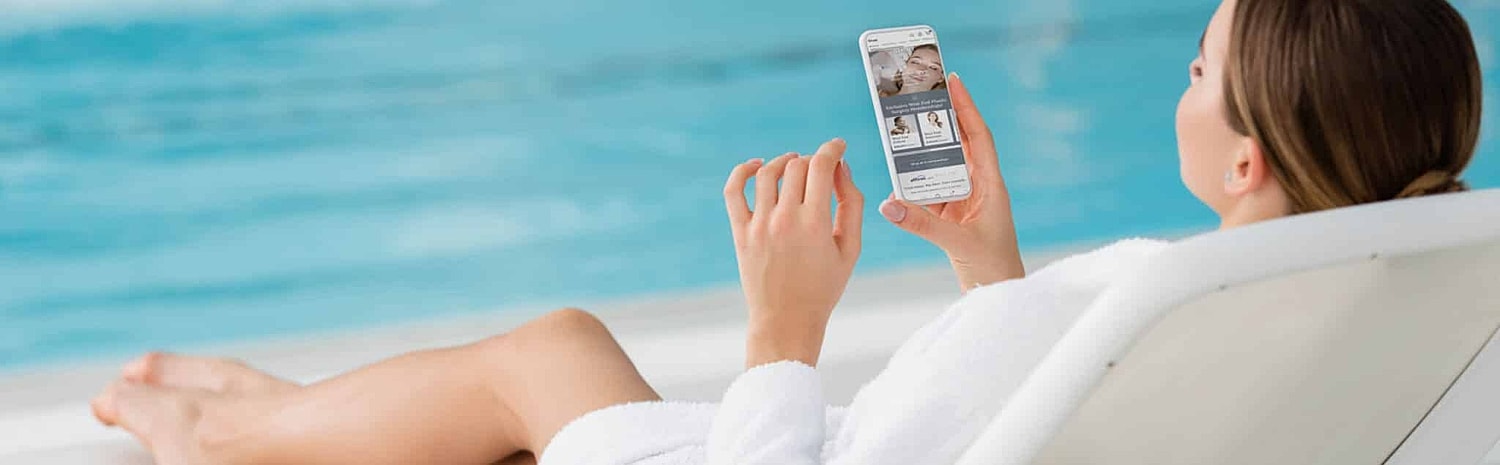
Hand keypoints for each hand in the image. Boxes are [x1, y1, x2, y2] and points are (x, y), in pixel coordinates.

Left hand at [723, 139, 863, 367]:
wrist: (787, 320)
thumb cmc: (823, 287)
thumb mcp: (850, 249)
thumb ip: (852, 205)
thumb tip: (842, 169)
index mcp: (815, 223)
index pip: (822, 166)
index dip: (832, 149)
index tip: (838, 147)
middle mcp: (785, 220)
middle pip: (797, 167)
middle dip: (812, 160)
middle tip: (819, 170)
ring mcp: (759, 225)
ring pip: (768, 172)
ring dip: (784, 161)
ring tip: (794, 166)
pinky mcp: (741, 232)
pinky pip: (734, 190)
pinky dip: (743, 171)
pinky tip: (756, 166)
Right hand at [879, 74, 1023, 291]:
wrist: (997, 297)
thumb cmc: (993, 270)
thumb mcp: (958, 243)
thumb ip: (922, 224)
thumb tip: (887, 205)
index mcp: (991, 186)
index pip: (979, 137)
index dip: (967, 108)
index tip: (954, 82)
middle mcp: (979, 189)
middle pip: (958, 145)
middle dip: (940, 122)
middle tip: (920, 96)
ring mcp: (964, 203)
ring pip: (941, 168)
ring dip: (922, 153)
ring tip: (902, 131)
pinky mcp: (951, 219)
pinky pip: (929, 193)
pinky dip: (913, 185)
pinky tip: (897, 178)